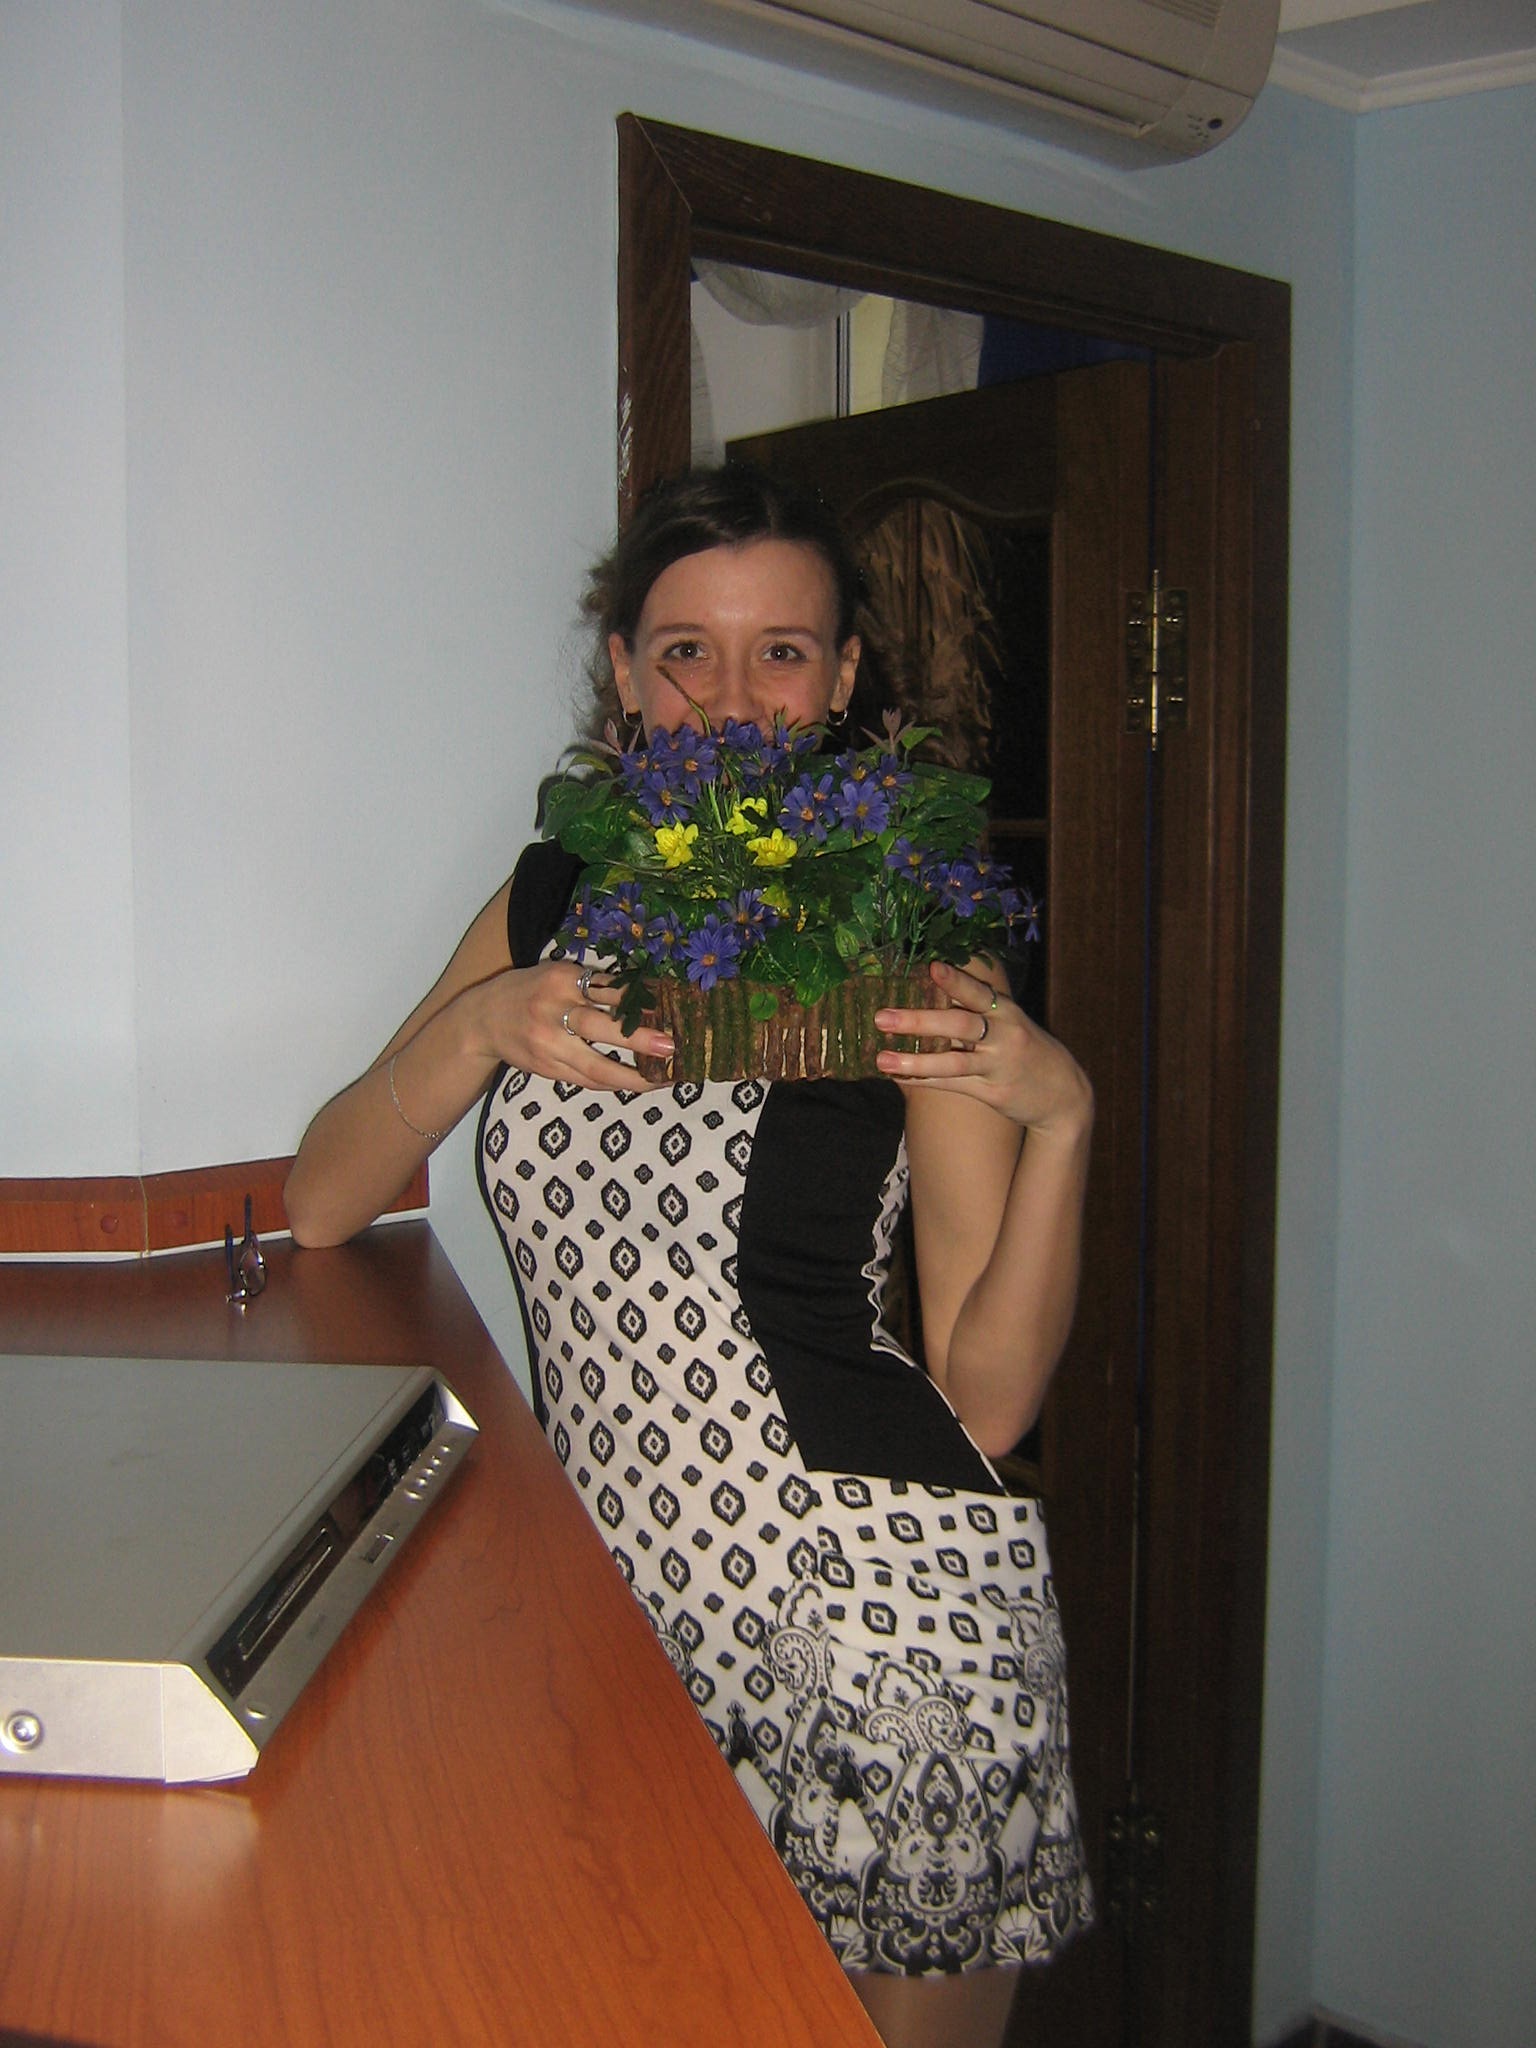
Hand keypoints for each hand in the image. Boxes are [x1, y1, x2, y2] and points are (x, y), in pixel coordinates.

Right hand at [469, 959, 673, 1091]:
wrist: (482, 1022)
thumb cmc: (530, 992)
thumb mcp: (557, 975)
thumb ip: (593, 984)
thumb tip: (647, 994)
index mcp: (560, 980)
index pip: (607, 989)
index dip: (640, 1000)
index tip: (670, 1007)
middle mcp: (553, 1011)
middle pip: (599, 1027)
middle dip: (638, 1039)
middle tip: (671, 1047)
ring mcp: (548, 1045)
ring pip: (595, 1067)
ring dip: (632, 1077)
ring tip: (663, 1080)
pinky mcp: (547, 1070)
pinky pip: (585, 1080)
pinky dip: (613, 1084)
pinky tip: (636, 1084)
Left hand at [874, 959, 1091, 1136]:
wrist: (1064, 1095)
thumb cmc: (1027, 1050)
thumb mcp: (1011, 1022)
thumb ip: (978, 1009)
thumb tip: (930, 986)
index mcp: (1007, 1012)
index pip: (979, 992)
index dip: (956, 981)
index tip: (931, 967)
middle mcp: (1004, 1036)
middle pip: (960, 1025)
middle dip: (920, 1020)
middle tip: (882, 1017)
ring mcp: (999, 1066)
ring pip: (954, 1062)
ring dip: (915, 1060)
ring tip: (882, 1058)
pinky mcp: (994, 1093)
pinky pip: (953, 1085)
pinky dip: (924, 1080)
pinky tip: (898, 1076)